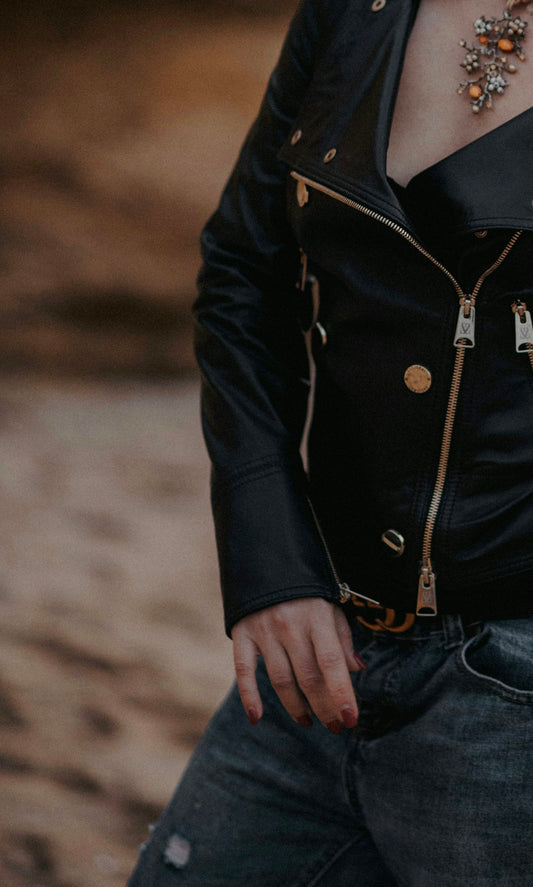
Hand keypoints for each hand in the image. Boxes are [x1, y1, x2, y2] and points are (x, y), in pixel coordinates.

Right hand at [231, 598, 365, 733]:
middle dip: (324, 707)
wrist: (264, 558)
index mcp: (317, 617)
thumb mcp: (330, 605)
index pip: (332, 662)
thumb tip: (356, 670)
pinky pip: (243, 670)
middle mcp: (290, 625)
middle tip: (335, 726)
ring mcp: (264, 630)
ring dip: (296, 707)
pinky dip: (249, 695)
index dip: (342, 693)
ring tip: (308, 722)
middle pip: (308, 677)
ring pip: (280, 680)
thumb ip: (342, 638)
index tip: (351, 719)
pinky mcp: (242, 633)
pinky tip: (257, 717)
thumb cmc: (306, 589)